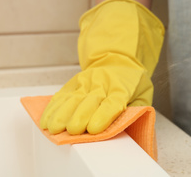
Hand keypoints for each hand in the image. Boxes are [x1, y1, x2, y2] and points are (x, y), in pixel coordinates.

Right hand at [40, 0, 163, 134]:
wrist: (118, 61)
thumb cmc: (131, 83)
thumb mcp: (143, 94)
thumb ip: (138, 110)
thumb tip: (133, 128)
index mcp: (121, 88)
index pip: (112, 103)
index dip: (102, 116)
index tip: (94, 129)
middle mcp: (101, 84)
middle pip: (89, 101)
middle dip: (79, 116)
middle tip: (73, 130)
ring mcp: (85, 82)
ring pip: (72, 98)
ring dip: (61, 114)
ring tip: (54, 128)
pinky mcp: (73, 84)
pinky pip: (61, 96)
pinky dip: (52, 109)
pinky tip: (47, 120)